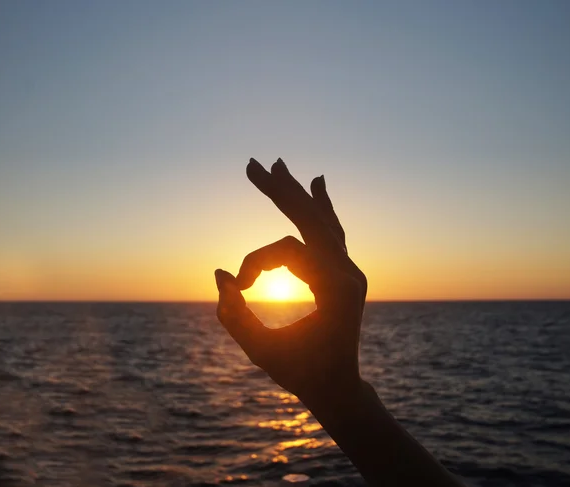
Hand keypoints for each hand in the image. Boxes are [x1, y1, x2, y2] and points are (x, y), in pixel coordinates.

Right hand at [215, 158, 366, 405]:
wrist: (339, 388)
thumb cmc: (300, 375)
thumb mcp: (260, 352)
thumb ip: (234, 316)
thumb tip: (219, 272)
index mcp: (335, 288)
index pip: (287, 251)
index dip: (254, 263)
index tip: (237, 287)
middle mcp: (349, 272)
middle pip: (311, 219)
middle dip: (280, 192)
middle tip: (253, 164)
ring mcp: (351, 270)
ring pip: (322, 221)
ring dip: (297, 195)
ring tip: (280, 166)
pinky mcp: (345, 272)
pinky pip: (330, 233)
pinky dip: (320, 209)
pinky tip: (318, 185)